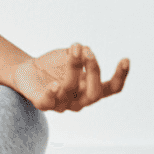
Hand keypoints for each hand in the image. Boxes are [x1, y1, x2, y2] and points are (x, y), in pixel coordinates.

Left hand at [12, 43, 129, 112]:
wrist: (28, 71)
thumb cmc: (54, 65)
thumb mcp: (69, 55)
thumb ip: (79, 54)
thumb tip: (85, 50)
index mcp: (90, 89)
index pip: (112, 89)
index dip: (121, 77)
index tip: (125, 59)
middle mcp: (79, 100)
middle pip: (94, 93)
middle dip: (94, 72)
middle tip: (89, 52)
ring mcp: (62, 104)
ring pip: (70, 90)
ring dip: (73, 69)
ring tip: (73, 50)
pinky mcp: (43, 104)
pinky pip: (48, 102)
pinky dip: (52, 93)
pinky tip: (55, 84)